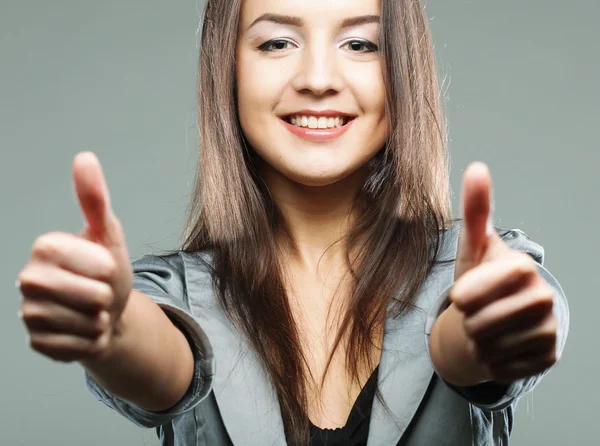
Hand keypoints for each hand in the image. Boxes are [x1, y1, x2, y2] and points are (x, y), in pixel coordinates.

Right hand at [17, 152, 132, 361]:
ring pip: (86, 323)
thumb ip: (95, 199)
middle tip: (98, 292)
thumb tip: (85, 158)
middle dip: (107, 297)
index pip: (96, 265)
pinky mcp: (36, 342)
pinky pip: (78, 346)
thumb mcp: (108, 234)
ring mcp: (29, 313)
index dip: (109, 269)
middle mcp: (28, 279)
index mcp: (45, 248)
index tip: (103, 267)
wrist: (108, 312)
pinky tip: (83, 330)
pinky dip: (91, 341)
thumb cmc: (107, 271)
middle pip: (93, 296)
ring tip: (91, 310)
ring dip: (100, 320)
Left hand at [450, 162, 557, 382]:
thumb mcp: (473, 246)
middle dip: (468, 320)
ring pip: (487, 347)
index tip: (463, 294)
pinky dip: (490, 360)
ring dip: (477, 340)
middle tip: (479, 310)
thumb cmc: (482, 278)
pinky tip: (499, 344)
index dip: (463, 296)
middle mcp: (543, 299)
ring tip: (487, 326)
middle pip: (478, 323)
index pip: (472, 295)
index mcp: (523, 268)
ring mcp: (549, 330)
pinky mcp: (546, 358)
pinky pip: (499, 367)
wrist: (499, 314)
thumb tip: (477, 168)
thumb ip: (475, 210)